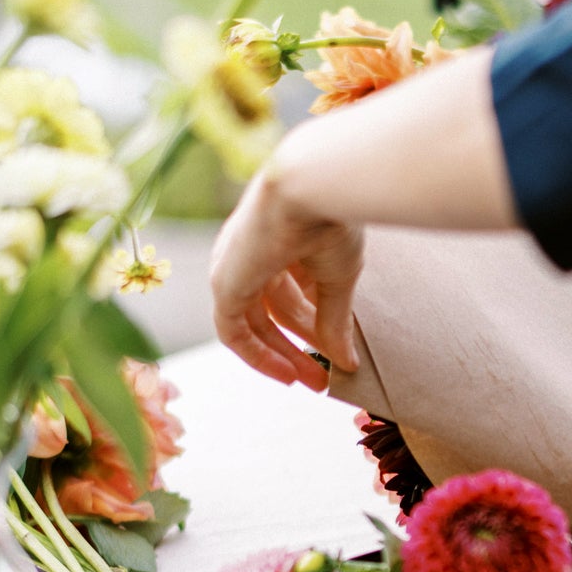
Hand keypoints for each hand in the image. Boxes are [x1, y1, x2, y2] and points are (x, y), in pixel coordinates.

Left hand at [210, 168, 362, 389]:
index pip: (292, 292)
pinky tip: (287, 373)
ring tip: (315, 382)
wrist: (314, 188)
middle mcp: (252, 253)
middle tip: (323, 380)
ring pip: (255, 325)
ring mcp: (234, 267)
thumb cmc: (332, 217)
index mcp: (279, 241)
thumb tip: (346, 362)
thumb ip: (335, 320)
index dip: (312, 327)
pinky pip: (233, 333)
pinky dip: (258, 357)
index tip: (334, 355)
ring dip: (283, 356)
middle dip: (299, 347)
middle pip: (272, 312)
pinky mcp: (224, 284)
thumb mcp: (339, 277)